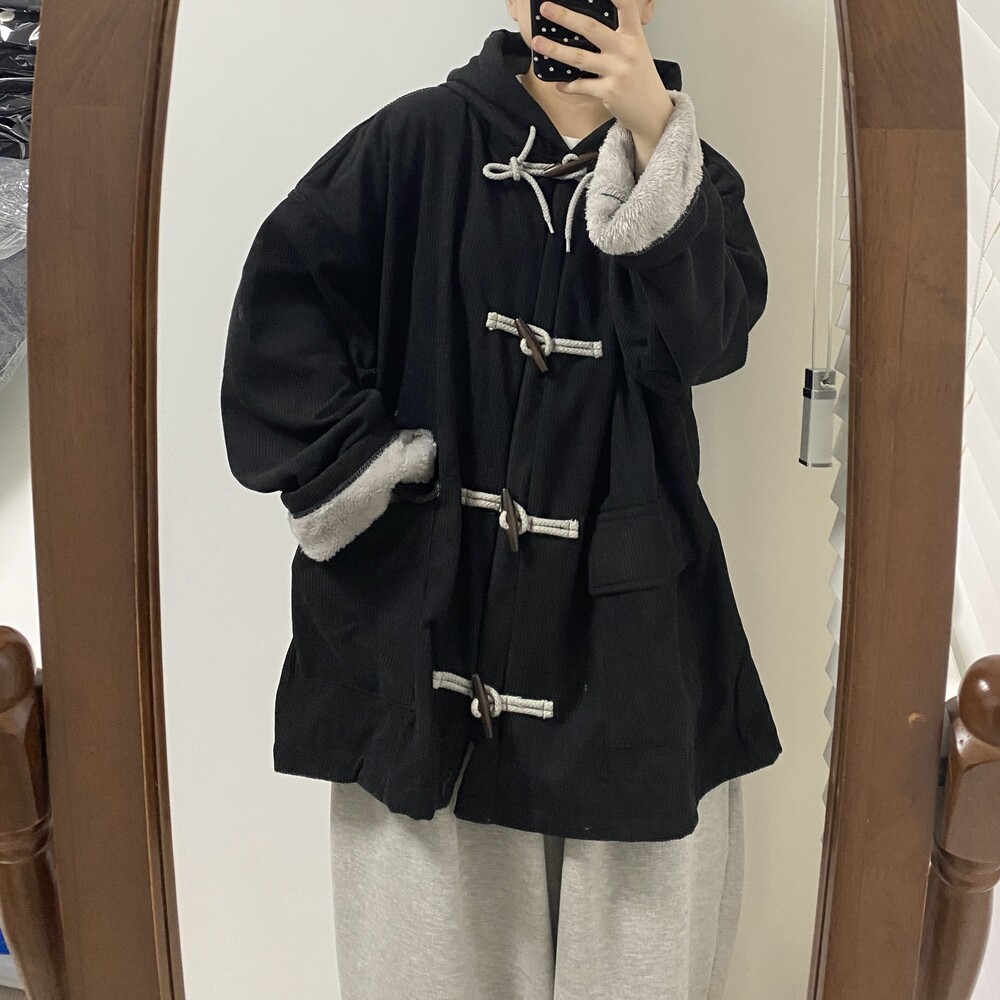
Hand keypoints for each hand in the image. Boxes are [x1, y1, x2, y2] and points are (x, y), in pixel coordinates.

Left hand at [531, 0, 673, 146]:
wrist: (651, 111)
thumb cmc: (640, 79)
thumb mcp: (637, 50)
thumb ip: (619, 35)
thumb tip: (589, 24)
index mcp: (633, 36)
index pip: (626, 7)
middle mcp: (626, 51)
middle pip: (591, 28)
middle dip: (565, 17)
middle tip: (547, 8)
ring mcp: (617, 72)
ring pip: (579, 57)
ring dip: (555, 49)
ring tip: (538, 43)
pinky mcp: (608, 92)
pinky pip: (581, 86)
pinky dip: (567, 85)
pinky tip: (558, 82)